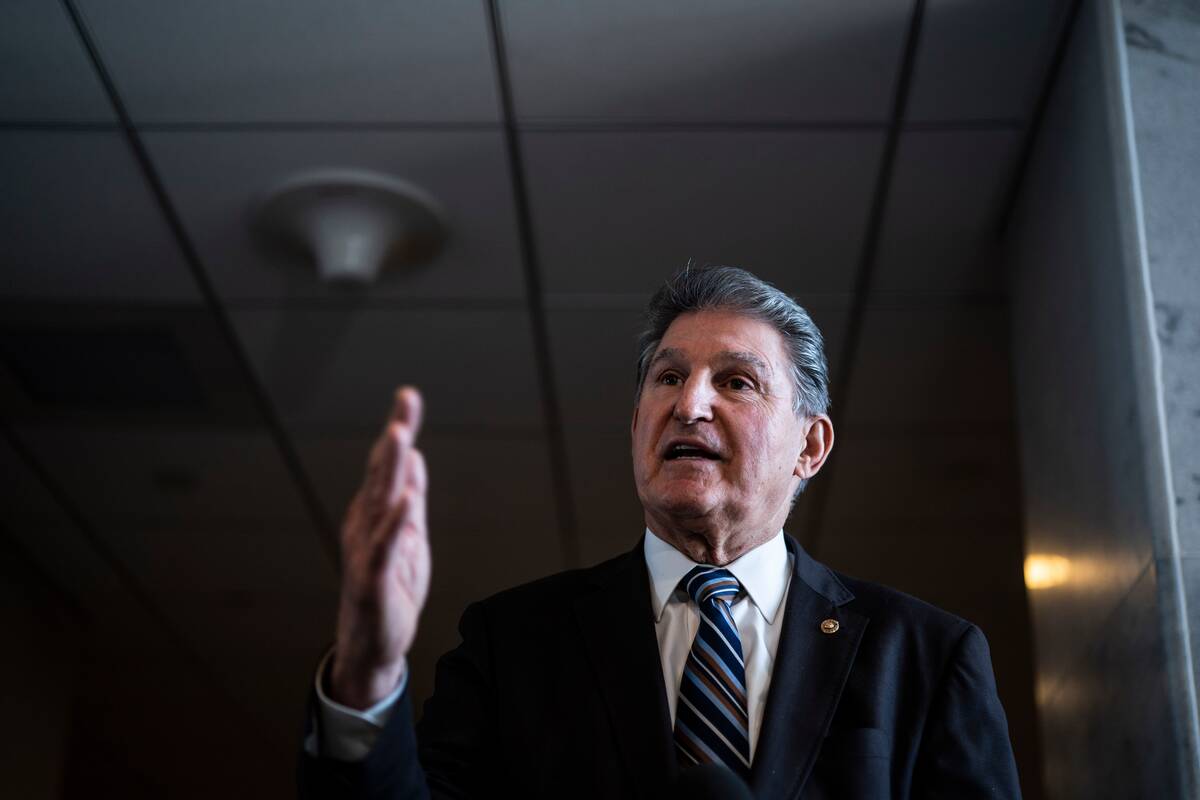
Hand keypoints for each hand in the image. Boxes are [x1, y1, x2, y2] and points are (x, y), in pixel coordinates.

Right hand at [329, 386, 429, 708]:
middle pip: (382, 474)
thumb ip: (410, 498)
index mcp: (374, 512)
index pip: (388, 465)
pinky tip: (405, 502)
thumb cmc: (390, 588)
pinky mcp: (372, 580)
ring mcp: (365, 551)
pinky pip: (382, 549)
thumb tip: (415, 456)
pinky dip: (393, 524)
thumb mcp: (409, 536)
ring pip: (379, 503)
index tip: (408, 396)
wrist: (372, 646)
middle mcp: (364, 524)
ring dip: (390, 469)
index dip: (399, 430)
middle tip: (405, 401)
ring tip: (400, 436)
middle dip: (395, 436)